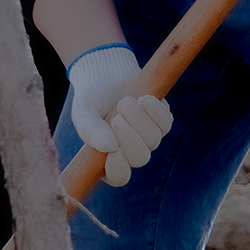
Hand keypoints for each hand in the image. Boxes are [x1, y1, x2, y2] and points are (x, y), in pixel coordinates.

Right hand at [67, 45, 174, 188]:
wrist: (106, 73)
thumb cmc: (92, 98)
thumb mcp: (84, 113)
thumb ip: (90, 131)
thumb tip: (110, 148)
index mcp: (108, 158)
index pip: (118, 177)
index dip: (118, 169)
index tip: (114, 151)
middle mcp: (131, 152)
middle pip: (140, 158)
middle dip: (130, 138)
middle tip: (115, 118)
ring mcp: (148, 137)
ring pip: (154, 139)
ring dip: (139, 119)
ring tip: (124, 101)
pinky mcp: (162, 120)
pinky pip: (166, 123)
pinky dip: (155, 110)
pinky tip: (144, 98)